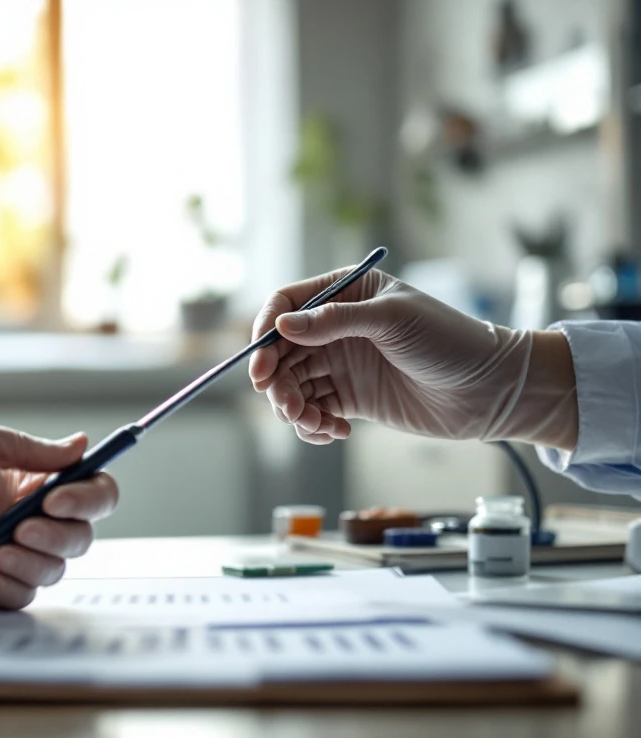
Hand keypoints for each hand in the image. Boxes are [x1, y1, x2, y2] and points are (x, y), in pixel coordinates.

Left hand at [0, 416, 117, 608]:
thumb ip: (25, 449)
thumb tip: (80, 444)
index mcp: (26, 479)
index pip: (88, 488)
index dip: (89, 494)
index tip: (55, 497)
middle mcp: (25, 518)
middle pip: (80, 534)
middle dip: (61, 532)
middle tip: (21, 526)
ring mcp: (7, 555)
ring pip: (54, 568)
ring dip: (34, 561)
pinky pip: (19, 596)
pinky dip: (9, 587)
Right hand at [248, 268, 577, 449]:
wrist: (489, 390)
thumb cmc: (448, 341)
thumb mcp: (391, 320)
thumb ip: (335, 321)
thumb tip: (282, 326)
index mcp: (343, 292)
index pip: (285, 306)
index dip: (265, 334)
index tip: (261, 368)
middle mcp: (335, 326)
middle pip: (281, 351)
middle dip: (276, 381)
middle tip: (287, 405)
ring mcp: (340, 363)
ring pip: (292, 385)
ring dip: (292, 408)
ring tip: (315, 424)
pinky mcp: (349, 398)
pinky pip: (312, 410)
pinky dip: (312, 425)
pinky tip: (334, 432)